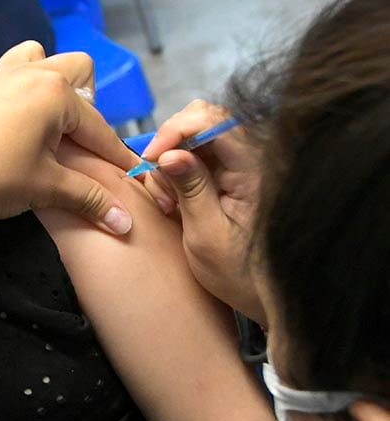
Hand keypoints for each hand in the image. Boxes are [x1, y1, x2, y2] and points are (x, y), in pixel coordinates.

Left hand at [0, 42, 138, 232]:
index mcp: (54, 93)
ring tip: (40, 114)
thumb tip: (124, 223)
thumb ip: (90, 199)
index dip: (113, 152)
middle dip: (84, 99)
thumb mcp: (47, 188)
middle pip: (75, 68)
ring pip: (30, 55)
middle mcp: (25, 74)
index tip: (126, 171)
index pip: (96, 124)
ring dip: (42, 76)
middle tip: (75, 138)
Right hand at [142, 100, 266, 322]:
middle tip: (157, 183)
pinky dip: (177, 175)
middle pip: (203, 121)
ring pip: (195, 138)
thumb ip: (190, 190)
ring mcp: (242, 167)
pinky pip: (197, 158)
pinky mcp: (232, 176)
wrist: (268, 299)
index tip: (153, 156)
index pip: (215, 121)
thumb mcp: (206, 235)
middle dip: (171, 146)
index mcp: (255, 169)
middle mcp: (252, 159)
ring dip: (170, 164)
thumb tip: (169, 154)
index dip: (178, 129)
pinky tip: (173, 203)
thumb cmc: (241, 276)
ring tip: (166, 203)